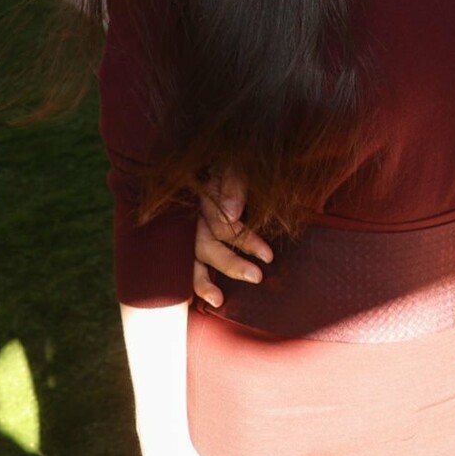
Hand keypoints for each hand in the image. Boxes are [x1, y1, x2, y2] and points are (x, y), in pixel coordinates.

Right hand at [191, 172, 272, 306]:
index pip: (222, 224)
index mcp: (206, 195)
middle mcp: (195, 215)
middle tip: (257, 277)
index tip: (268, 256)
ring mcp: (189, 227)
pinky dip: (194, 280)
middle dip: (231, 264)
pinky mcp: (188, 238)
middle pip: (207, 244)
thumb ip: (235, 182)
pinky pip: (186, 263)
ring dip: (204, 280)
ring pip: (193, 256)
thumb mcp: (236, 162)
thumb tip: (233, 213)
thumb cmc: (232, 160)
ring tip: (218, 300)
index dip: (245, 241)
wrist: (220, 155)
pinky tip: (205, 299)